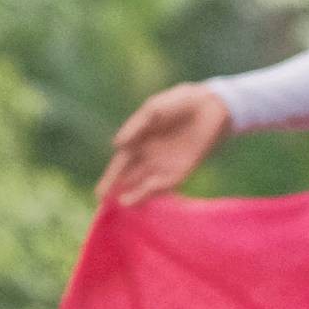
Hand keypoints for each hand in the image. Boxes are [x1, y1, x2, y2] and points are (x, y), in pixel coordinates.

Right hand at [99, 84, 234, 209]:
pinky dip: (154, 191)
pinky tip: (142, 195)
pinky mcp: (182, 170)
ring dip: (135, 195)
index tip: (99, 193)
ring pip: (145, 185)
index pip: (120, 164)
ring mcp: (165, 165)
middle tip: (105, 205)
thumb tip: (116, 145)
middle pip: (130, 178)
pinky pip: (165, 184)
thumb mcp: (152, 110)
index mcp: (139, 142)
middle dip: (117, 191)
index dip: (110, 178)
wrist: (209, 106)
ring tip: (122, 203)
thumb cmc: (178, 103)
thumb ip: (135, 126)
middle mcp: (150, 157)